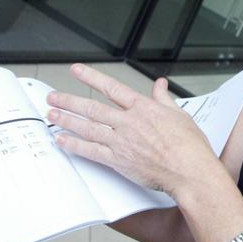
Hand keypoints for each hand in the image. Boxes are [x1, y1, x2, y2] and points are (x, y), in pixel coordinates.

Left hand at [46, 64, 220, 195]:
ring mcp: (121, 141)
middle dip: (69, 101)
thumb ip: (164, 98)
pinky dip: (74, 145)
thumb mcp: (179, 114)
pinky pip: (90, 151)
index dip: (91, 77)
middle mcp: (128, 122)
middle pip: (92, 107)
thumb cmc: (189, 146)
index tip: (77, 71)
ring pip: (87, 127)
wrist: (189, 170)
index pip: (111, 88)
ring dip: (67, 120)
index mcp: (143, 108)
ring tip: (52, 114)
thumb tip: (160, 85)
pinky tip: (63, 140)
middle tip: (54, 97)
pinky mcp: (118, 160)